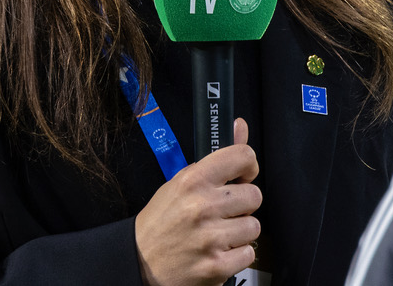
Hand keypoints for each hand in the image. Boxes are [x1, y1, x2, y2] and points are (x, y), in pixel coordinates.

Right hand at [135, 118, 260, 285]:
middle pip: (255, 195)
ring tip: (218, 233)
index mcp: (193, 181)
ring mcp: (210, 238)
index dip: (248, 166)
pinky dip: (237, 255)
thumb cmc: (161, 220)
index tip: (242, 175)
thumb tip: (240, 126)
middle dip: (242, 204)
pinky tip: (218, 251)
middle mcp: (202, 207)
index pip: (243, 156)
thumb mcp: (181, 181)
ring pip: (254, 226)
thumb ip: (216, 158)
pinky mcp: (216, 266)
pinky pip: (249, 253)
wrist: (138, 262)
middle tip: (224, 211)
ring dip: (240, 232)